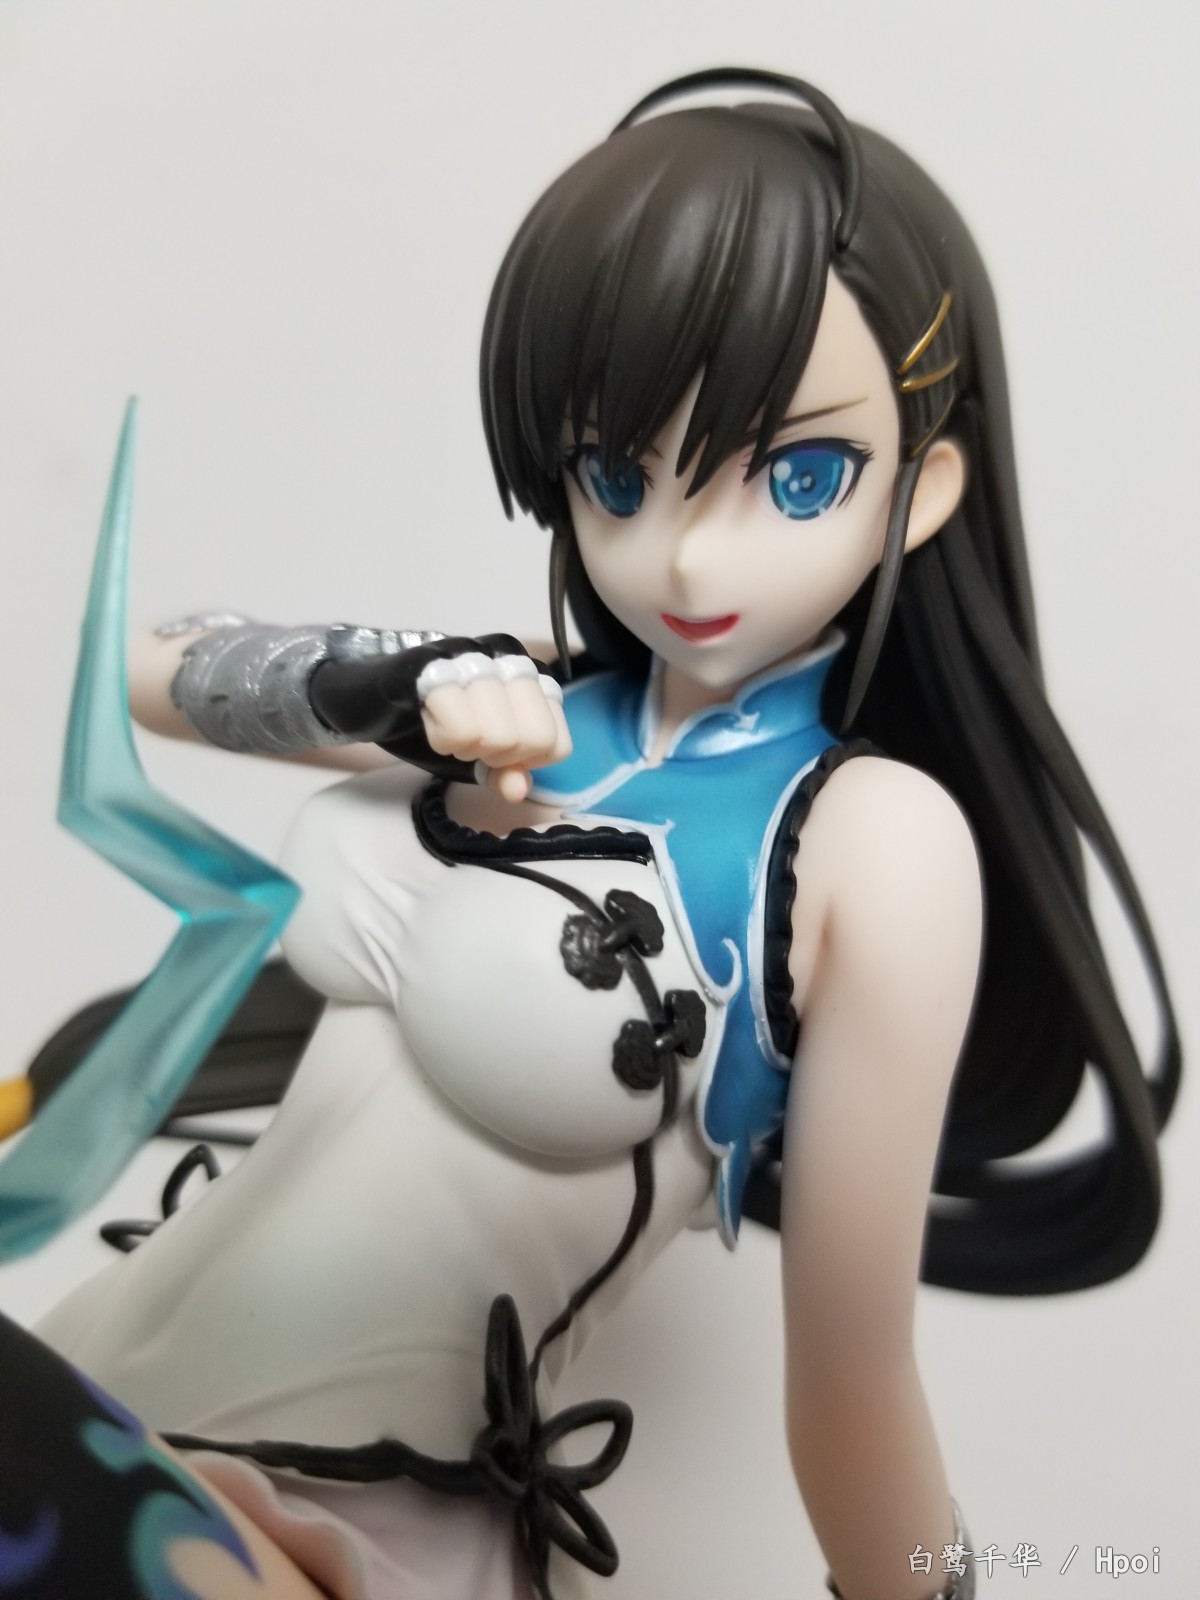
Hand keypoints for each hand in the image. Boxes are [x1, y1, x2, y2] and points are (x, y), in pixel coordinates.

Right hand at [422, 658, 571, 801]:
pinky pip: (462, 729)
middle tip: (472, 740)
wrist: (381, 693)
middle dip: (500, 755)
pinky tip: (432, 720)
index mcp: (534, 677)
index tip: (496, 749)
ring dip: (468, 747)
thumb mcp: (483, 752)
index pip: (558, 743)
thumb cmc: (441, 719)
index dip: (524, 761)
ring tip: (449, 727)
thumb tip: (519, 790)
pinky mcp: (436, 665)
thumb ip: (507, 771)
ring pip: (502, 735)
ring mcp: (476, 655)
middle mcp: (512, 657)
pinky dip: (444, 740)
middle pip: (536, 738)